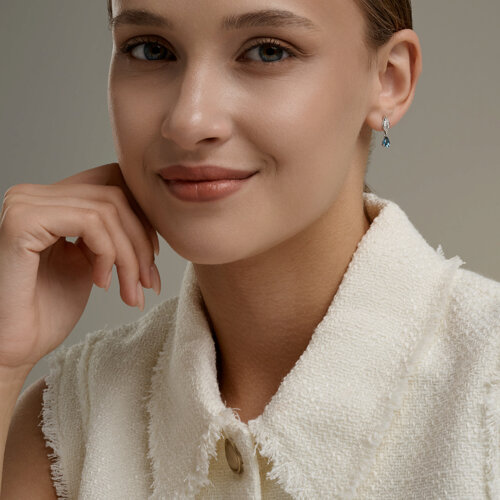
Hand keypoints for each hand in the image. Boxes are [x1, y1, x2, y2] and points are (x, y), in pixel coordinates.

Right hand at [0, 162, 160, 370]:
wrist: (16, 347)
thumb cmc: (49, 311)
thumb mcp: (90, 261)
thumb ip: (111, 234)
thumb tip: (154, 222)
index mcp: (49, 201)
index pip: (112, 182)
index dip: (142, 218)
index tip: (152, 257)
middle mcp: (34, 195)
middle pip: (114, 195)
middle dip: (141, 241)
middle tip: (148, 281)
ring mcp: (25, 204)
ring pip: (108, 210)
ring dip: (129, 255)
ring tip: (129, 289)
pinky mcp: (23, 221)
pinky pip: (90, 222)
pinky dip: (108, 253)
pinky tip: (100, 282)